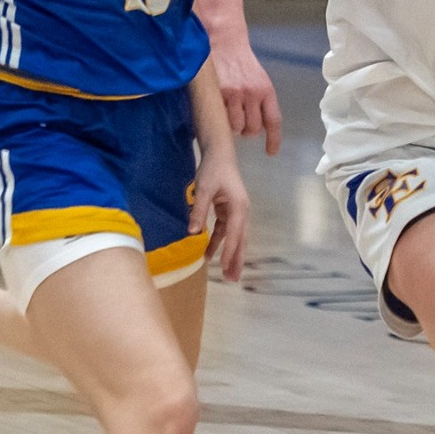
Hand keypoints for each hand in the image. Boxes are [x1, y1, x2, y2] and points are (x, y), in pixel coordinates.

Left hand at [189, 154, 249, 281]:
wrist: (220, 154)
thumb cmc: (213, 169)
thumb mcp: (204, 188)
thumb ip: (198, 210)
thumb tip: (193, 232)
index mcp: (239, 206)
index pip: (234, 233)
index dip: (229, 251)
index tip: (224, 267)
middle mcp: (242, 211)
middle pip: (240, 240)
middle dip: (236, 260)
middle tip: (233, 279)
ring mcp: (236, 212)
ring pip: (235, 238)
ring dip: (230, 255)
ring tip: (227, 275)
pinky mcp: (229, 211)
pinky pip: (225, 231)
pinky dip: (219, 243)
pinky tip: (211, 255)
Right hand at [211, 33, 281, 156]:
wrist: (224, 40)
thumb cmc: (240, 63)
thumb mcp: (258, 80)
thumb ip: (260, 101)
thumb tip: (258, 128)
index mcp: (266, 90)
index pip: (273, 121)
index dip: (273, 140)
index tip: (270, 153)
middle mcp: (252, 93)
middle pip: (253, 128)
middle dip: (247, 132)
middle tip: (240, 124)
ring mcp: (234, 94)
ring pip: (236, 127)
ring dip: (232, 127)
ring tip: (227, 117)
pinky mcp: (217, 93)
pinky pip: (221, 119)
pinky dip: (219, 120)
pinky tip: (217, 112)